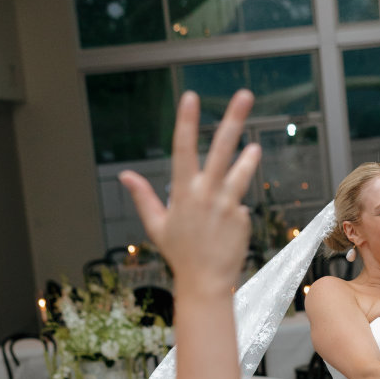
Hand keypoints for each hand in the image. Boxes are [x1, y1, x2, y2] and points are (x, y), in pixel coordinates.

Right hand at [118, 91, 258, 294]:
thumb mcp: (156, 225)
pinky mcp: (242, 218)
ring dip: (248, 159)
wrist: (205, 284)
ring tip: (255, 147)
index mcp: (182, 193)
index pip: (182, 149)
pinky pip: (239, 206)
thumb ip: (143, 196)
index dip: (186, 122)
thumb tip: (124, 175)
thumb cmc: (179, 254)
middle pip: (221, 150)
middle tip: (245, 94)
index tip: (191, 97)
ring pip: (241, 173)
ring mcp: (227, 206)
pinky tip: (225, 231)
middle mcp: (206, 195)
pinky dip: (232, 213)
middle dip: (233, 120)